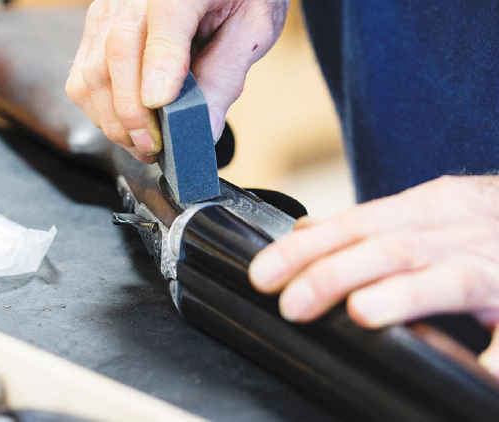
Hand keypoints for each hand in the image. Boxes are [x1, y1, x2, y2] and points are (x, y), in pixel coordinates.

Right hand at [66, 0, 287, 161]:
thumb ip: (225, 76)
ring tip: (144, 144)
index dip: (161, 67)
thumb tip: (203, 130)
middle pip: (117, 53)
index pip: (166, 21)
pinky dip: (101, 111)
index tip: (162, 105)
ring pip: (92, 73)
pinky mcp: (96, 29)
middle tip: (154, 147)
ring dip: (114, 120)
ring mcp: (109, 12)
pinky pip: (83, 79)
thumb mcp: (251, 31)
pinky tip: (128, 125)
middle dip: (132, 114)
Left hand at [249, 175, 498, 375]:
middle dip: (336, 273)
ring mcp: (496, 265)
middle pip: (390, 248)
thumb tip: (304, 230)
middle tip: (292, 304)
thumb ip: (366, 224)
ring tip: (361, 312)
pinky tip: (485, 370)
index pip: (354, 224)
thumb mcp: (424, 209)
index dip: (305, 249)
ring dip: (404, 294)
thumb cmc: (480, 219)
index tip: (264, 274)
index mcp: (427, 208)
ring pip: (449, 278)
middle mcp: (458, 232)